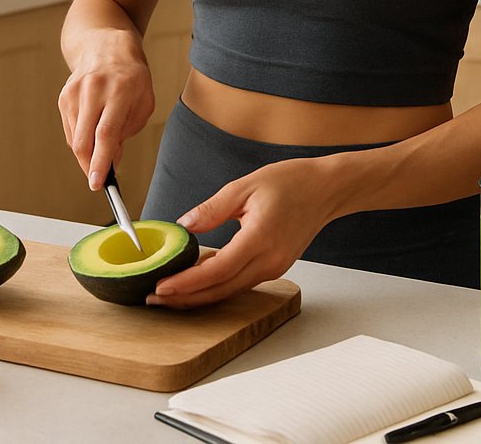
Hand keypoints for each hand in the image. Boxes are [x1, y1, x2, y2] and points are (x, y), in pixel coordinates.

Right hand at [57, 55, 155, 189]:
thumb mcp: (143, 103)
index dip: (100, 162)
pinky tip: (92, 131)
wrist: (105, 47)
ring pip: (75, 138)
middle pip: (84, 140)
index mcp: (119, 91)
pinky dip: (81, 139)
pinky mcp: (63, 97)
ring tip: (102, 145)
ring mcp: (74, 92)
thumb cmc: (131, 78)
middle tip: (98, 178)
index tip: (97, 183)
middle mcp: (93, 90)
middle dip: (89, 166)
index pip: (105, 134)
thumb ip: (127, 132)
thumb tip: (110, 160)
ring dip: (87, 152)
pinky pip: (70, 130)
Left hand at [147, 158, 340, 308]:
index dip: (186, 283)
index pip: (217, 270)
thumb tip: (183, 225)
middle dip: (185, 298)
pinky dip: (216, 286)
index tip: (161, 287)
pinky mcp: (274, 268)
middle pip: (221, 290)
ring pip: (230, 290)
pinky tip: (196, 282)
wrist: (326, 190)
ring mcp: (274, 268)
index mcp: (260, 238)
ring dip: (199, 296)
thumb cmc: (291, 182)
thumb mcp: (245, 186)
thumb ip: (212, 208)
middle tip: (154, 298)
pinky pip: (240, 283)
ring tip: (169, 294)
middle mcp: (269, 261)